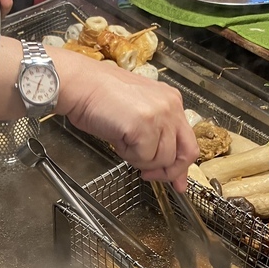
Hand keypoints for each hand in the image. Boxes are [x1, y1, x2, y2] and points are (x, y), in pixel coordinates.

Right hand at [57, 56, 197, 190]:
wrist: (80, 85)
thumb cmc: (98, 99)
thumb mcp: (136, 117)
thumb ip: (156, 139)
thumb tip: (166, 171)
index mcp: (171, 101)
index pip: (188, 141)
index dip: (181, 166)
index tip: (177, 182)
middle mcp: (171, 107)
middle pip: (186, 152)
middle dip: (169, 171)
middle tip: (149, 175)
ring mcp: (159, 115)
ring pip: (162, 159)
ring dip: (141, 160)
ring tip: (123, 142)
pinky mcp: (144, 125)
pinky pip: (143, 158)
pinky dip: (127, 155)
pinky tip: (118, 139)